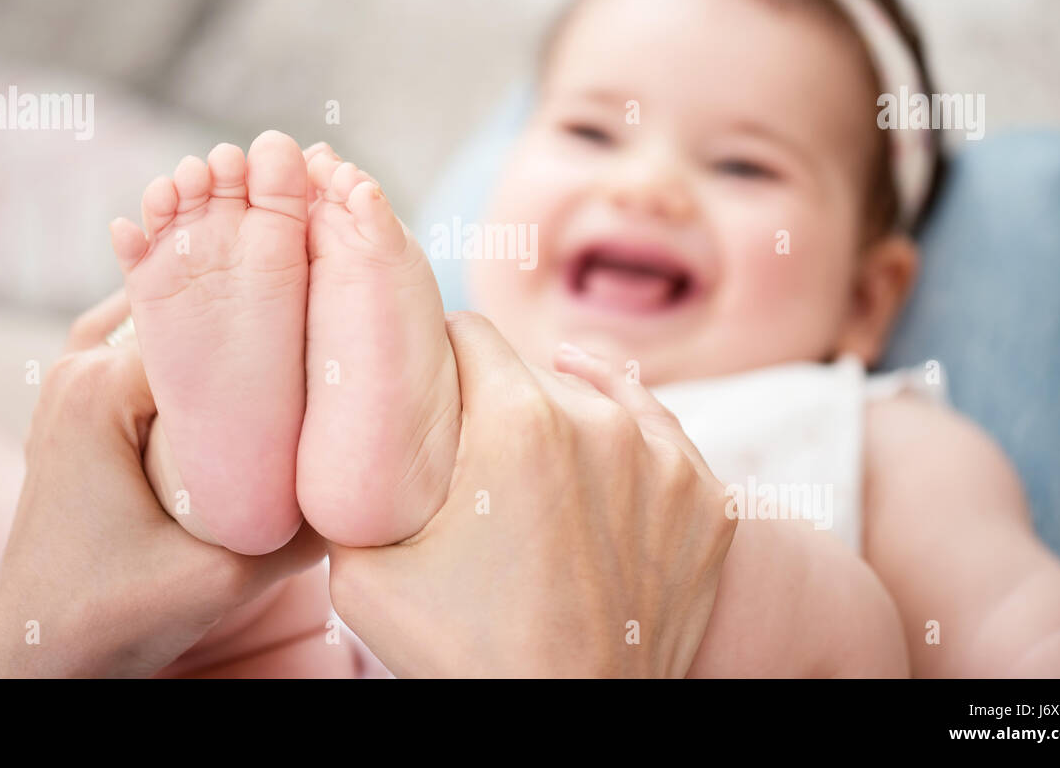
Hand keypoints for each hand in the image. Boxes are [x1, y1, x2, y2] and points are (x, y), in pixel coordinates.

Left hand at [0, 290, 323, 677]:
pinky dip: (188, 345)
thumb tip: (376, 483)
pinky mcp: (80, 407)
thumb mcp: (222, 579)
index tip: (335, 329)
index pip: (210, 317)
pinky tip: (236, 362)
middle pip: (187, 306)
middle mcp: (77, 369)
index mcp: (99, 388)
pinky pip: (143, 346)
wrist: (41, 658)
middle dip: (255, 312)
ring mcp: (71, 383)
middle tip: (325, 326)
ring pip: (165, 318)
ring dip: (220, 324)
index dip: (278, 316)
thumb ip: (301, 529)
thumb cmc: (106, 619)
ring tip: (289, 335)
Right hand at [325, 312, 735, 677]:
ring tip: (535, 467)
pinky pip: (661, 434)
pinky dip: (627, 442)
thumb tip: (350, 431)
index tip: (430, 391)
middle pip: (532, 368)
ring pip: (599, 395)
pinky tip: (599, 453)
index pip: (467, 331)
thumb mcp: (364, 570)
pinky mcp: (710, 498)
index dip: (438, 358)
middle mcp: (603, 422)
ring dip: (564, 416)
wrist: (568, 727)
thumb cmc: (467, 656)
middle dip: (497, 399)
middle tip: (477, 456)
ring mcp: (668, 459)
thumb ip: (353, 481)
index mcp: (518, 420)